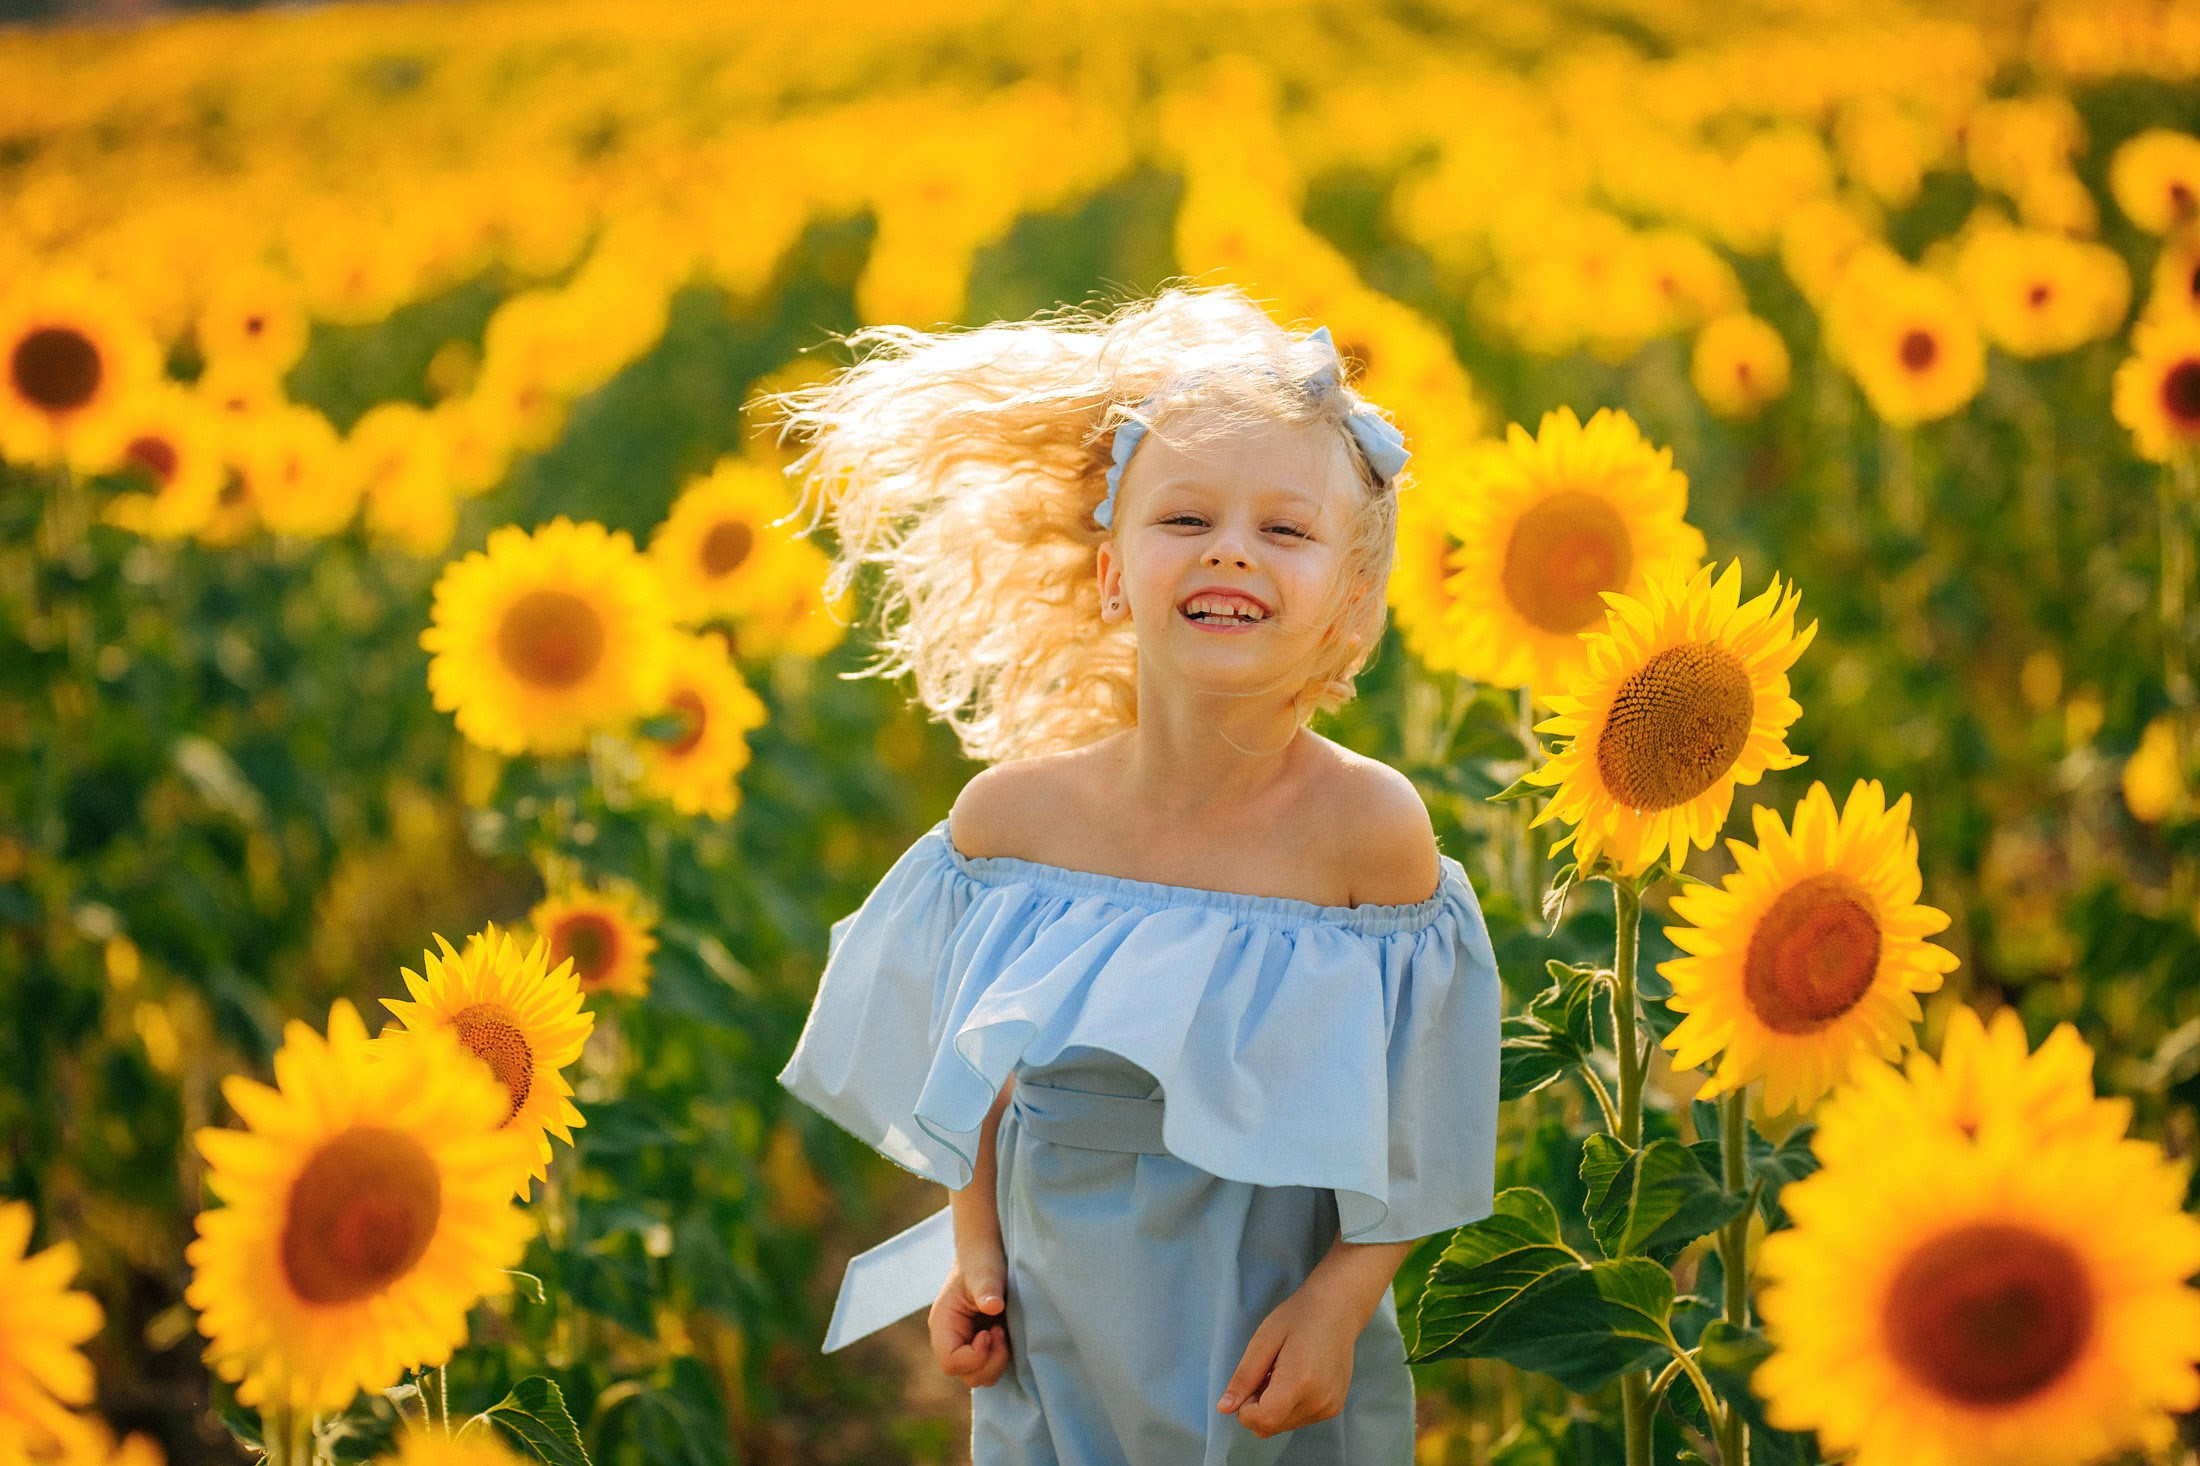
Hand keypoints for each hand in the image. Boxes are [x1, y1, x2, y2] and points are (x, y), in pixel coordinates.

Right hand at [929, 1244, 1010, 1387]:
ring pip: (980, 1376)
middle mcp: (951, 1339)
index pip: (951, 1361)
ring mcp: (966, 1344)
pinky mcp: (982, 1346)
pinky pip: (990, 1366)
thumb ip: (986, 1289)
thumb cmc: (980, 1261)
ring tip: (1003, 1330)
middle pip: (967, 1375)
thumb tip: (993, 1307)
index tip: (990, 1333)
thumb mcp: (984, 1272)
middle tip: (1000, 1331)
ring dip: (997, 1360)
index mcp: (943, 1325)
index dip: (975, 1356)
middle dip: (990, 1360)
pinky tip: (1008, 1334)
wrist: (985, 1253)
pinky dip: (1002, 1357)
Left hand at [1216, 1287, 1359, 1438]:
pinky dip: (1289, 1405)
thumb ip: (1244, 1378)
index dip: (1245, 1408)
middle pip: (1271, 1427)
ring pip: (1283, 1425)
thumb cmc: (1298, 1317)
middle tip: (1266, 1372)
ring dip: (1273, 1406)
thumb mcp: (1263, 1340)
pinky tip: (1297, 1378)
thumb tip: (1224, 1408)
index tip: (1251, 1381)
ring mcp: (1329, 1407)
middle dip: (1258, 1406)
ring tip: (1283, 1372)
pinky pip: (1299, 1419)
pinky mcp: (1334, 1408)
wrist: (1338, 1309)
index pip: (1262, 1421)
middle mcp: (1319, 1401)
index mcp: (1300, 1382)